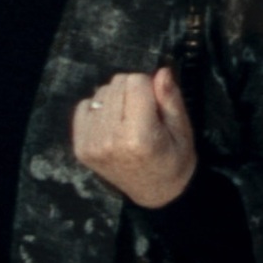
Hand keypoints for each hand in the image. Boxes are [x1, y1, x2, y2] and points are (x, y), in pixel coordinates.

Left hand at [73, 67, 197, 207]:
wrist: (155, 192)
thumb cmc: (173, 159)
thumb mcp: (182, 130)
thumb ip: (170, 98)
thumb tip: (161, 71)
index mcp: (138, 135)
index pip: (136, 81)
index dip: (150, 87)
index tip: (156, 105)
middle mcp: (109, 139)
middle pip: (117, 83)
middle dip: (133, 91)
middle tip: (144, 114)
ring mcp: (91, 143)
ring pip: (101, 92)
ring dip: (116, 100)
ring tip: (129, 121)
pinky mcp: (80, 146)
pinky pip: (84, 106)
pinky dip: (99, 110)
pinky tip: (112, 126)